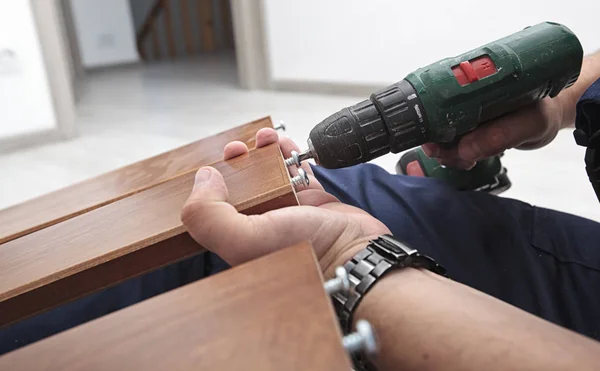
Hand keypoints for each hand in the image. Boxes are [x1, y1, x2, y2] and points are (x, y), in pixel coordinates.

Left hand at [181, 128, 389, 276]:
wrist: (356, 254)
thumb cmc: (306, 252)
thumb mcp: (244, 240)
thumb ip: (210, 214)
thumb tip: (204, 178)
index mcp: (241, 237)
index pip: (216, 207)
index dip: (212, 182)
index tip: (218, 164)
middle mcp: (263, 224)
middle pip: (242, 185)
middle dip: (239, 161)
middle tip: (240, 148)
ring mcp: (290, 210)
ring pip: (270, 173)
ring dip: (264, 151)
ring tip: (266, 137)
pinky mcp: (313, 199)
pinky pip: (298, 170)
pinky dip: (290, 153)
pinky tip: (285, 144)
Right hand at [422, 97, 566, 168]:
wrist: (550, 117)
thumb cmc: (543, 114)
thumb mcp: (532, 124)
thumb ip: (502, 135)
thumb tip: (464, 149)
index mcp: (477, 85)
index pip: (440, 99)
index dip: (432, 122)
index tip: (433, 143)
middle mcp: (466, 97)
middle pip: (436, 119)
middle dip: (437, 143)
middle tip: (451, 157)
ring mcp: (466, 113)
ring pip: (442, 135)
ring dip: (447, 153)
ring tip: (465, 161)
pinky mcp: (469, 128)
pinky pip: (452, 143)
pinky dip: (455, 155)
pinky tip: (467, 160)